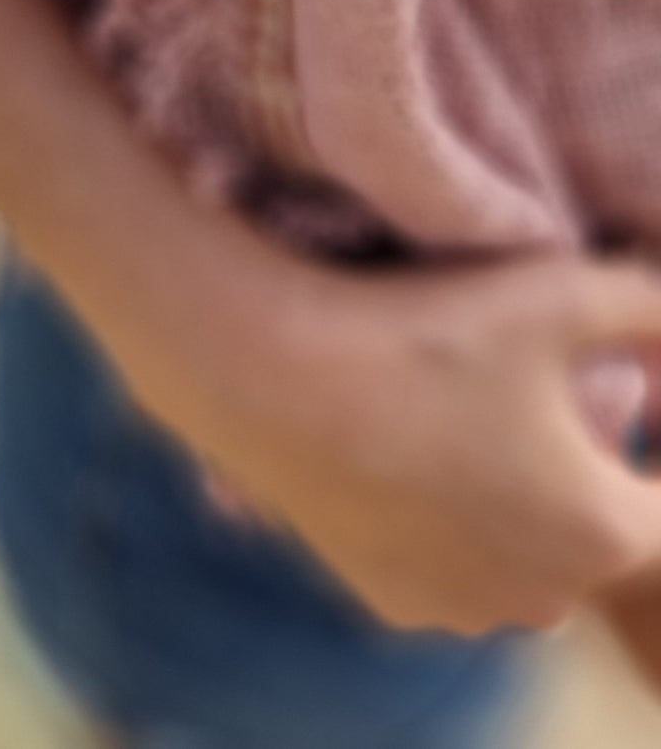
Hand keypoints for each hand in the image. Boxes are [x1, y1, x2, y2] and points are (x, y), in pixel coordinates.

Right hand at [122, 223, 660, 637]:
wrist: (279, 377)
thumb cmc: (429, 330)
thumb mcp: (562, 291)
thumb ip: (648, 306)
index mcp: (607, 530)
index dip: (647, 429)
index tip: (604, 377)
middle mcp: (549, 597)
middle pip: (595, 522)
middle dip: (581, 461)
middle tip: (532, 382)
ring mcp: (468, 611)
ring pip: (524, 548)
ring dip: (516, 495)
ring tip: (468, 407)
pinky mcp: (398, 605)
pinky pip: (453, 560)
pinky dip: (448, 515)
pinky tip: (414, 444)